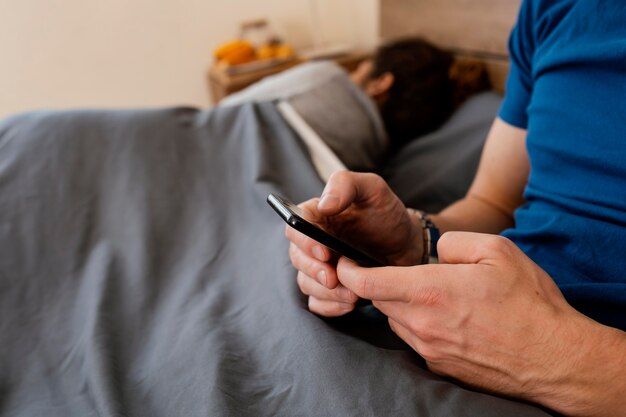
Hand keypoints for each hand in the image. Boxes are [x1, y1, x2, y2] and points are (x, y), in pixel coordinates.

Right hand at [286, 171, 422, 316]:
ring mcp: (320, 267)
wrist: (409, 245)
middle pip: (297, 258)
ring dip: (325, 292)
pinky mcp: (330, 288)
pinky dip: (330, 307)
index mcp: (317, 216)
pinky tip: (349, 304)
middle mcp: (313, 242)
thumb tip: (324, 204)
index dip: (304, 241)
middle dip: (313, 271)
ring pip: (306, 283)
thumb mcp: (373, 189)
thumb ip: (346, 185)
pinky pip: (317, 303)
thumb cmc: (388, 214)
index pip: (295, 227)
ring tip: (351, 294)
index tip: (324, 252)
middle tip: (334, 278)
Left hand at [337, 231, 625, 415]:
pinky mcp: (440, 366)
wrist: (554, 358)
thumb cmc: (529, 302)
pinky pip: (415, 340)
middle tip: (399, 272)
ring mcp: (429, 348)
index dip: (348, 271)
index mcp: (430, 291)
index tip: (343, 262)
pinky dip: (418, 325)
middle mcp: (422, 324)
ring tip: (431, 293)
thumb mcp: (497, 250)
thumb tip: (435, 250)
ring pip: (396, 321)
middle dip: (380, 284)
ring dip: (401, 305)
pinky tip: (447, 317)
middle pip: (379, 301)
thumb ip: (454, 242)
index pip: (367, 283)